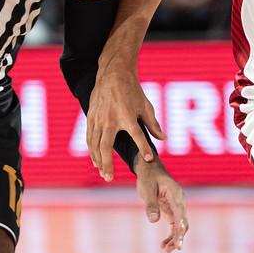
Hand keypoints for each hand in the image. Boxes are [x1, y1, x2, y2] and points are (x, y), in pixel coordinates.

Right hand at [85, 63, 166, 181]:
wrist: (113, 74)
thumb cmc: (132, 90)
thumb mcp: (145, 106)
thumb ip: (153, 124)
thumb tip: (164, 138)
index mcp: (127, 116)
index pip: (138, 135)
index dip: (144, 147)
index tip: (149, 159)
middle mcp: (111, 119)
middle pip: (106, 146)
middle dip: (107, 164)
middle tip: (109, 178)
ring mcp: (99, 118)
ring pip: (95, 144)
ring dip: (98, 160)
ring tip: (102, 173)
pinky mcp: (91, 117)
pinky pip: (89, 137)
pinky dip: (91, 150)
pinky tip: (95, 160)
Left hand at [135, 157, 188, 251]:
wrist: (150, 170)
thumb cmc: (148, 177)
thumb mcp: (147, 189)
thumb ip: (151, 204)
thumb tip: (154, 220)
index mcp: (176, 194)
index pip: (180, 212)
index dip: (180, 226)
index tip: (179, 237)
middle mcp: (180, 201)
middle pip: (183, 221)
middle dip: (179, 236)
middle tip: (173, 248)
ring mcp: (176, 207)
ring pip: (180, 226)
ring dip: (175, 238)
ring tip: (165, 250)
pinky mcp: (171, 211)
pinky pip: (174, 226)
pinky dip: (171, 235)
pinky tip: (163, 245)